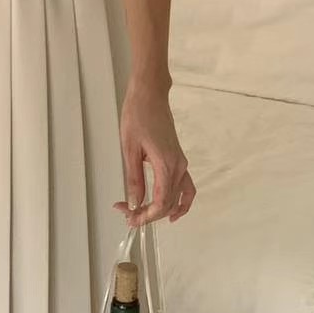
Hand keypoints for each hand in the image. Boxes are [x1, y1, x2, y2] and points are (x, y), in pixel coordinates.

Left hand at [114, 83, 196, 227]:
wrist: (150, 94)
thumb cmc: (137, 115)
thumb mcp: (129, 148)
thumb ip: (134, 179)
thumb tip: (134, 203)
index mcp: (166, 164)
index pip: (162, 202)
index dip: (146, 216)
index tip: (129, 218)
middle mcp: (178, 166)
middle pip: (170, 203)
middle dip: (149, 214)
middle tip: (127, 214)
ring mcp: (181, 163)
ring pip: (180, 197)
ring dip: (164, 210)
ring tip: (145, 215)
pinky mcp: (179, 159)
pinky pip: (186, 186)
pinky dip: (180, 201)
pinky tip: (170, 209)